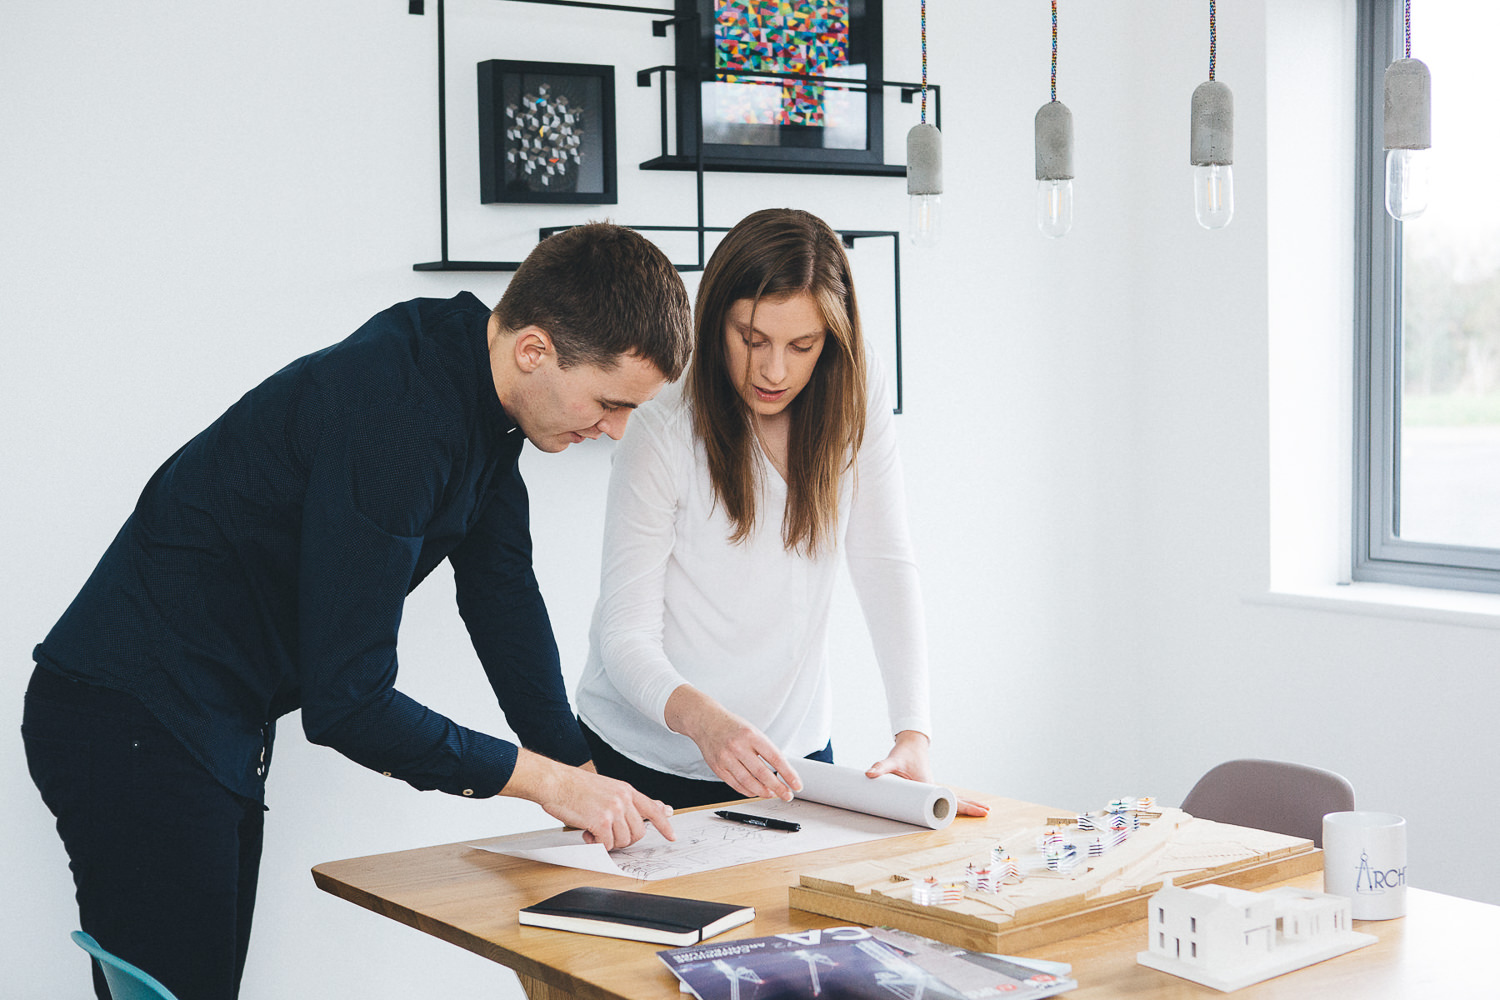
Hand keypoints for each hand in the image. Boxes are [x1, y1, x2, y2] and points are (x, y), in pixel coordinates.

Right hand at [503, 750, 675, 848]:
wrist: (556, 782)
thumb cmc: (575, 787)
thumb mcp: (607, 788)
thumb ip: (625, 801)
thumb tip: (642, 813)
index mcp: (626, 790)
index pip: (653, 809)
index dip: (664, 824)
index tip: (672, 835)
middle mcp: (623, 799)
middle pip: (639, 832)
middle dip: (625, 839)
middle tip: (608, 835)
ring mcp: (613, 810)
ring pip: (624, 841)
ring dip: (609, 842)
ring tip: (594, 830)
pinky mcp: (601, 821)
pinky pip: (607, 844)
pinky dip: (598, 844)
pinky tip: (588, 833)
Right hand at [664, 685, 800, 800]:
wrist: (706, 722)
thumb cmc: (733, 727)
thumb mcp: (753, 731)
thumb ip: (765, 750)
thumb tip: (782, 773)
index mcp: (751, 735)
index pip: (775, 757)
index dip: (788, 774)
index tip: (796, 784)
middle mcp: (738, 746)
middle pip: (762, 773)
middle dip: (778, 787)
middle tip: (787, 795)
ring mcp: (726, 758)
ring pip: (748, 782)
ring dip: (763, 792)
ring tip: (773, 795)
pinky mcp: (717, 768)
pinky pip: (736, 785)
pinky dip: (748, 791)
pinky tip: (757, 792)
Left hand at [866, 731, 989, 817]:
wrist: (910, 743)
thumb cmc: (903, 753)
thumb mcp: (892, 761)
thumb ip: (881, 767)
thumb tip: (869, 774)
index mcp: (929, 784)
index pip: (950, 798)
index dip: (961, 806)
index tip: (975, 810)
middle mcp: (934, 786)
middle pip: (956, 800)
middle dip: (971, 806)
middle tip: (987, 813)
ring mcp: (933, 788)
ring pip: (953, 799)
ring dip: (966, 806)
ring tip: (983, 813)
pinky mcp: (929, 788)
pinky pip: (945, 799)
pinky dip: (956, 804)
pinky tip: (962, 812)